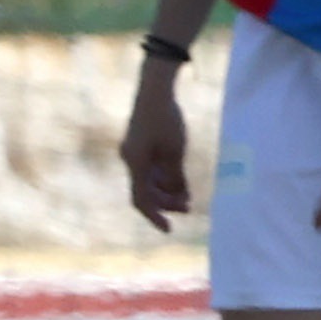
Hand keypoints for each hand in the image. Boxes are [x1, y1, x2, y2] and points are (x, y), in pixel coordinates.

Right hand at [121, 79, 189, 232]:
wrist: (155, 90)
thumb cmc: (167, 119)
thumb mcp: (176, 150)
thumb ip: (175, 175)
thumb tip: (178, 196)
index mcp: (136, 163)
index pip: (142, 200)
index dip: (155, 217)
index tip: (169, 229)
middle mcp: (131, 160)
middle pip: (147, 192)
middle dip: (166, 202)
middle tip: (189, 207)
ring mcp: (134, 153)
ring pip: (149, 182)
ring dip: (167, 192)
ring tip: (188, 197)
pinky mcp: (140, 147)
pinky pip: (151, 170)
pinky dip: (165, 179)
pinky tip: (182, 185)